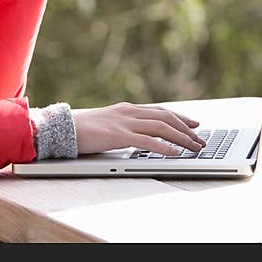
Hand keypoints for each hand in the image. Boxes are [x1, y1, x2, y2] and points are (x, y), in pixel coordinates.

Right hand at [72, 103, 205, 155]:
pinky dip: (165, 147)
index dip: (179, 117)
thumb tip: (136, 135)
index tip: (193, 124)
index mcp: (126, 108)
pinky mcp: (119, 136)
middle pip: (165, 117)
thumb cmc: (81, 129)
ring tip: (194, 147)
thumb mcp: (106, 123)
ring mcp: (124, 123)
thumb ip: (122, 125)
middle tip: (200, 138)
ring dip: (182, 138)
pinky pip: (148, 141)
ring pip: (161, 127)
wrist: (62, 127)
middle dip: (186, 128)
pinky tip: (176, 153)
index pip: (160, 111)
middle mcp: (128, 112)